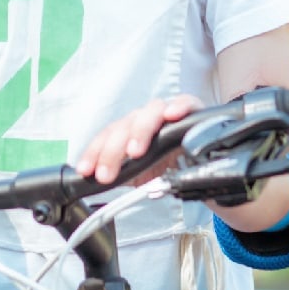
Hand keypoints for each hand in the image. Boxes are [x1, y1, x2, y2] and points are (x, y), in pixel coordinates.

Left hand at [76, 94, 204, 185]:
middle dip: (112, 152)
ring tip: (135, 151)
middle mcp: (144, 120)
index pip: (107, 137)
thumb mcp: (144, 177)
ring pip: (149, 114)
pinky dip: (178, 106)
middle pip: (124, 127)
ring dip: (140, 131)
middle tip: (106, 174)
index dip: (95, 152)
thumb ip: (127, 177)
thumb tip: (102, 187)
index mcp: (128, 132)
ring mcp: (166, 113)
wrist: (203, 160)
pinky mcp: (191, 109)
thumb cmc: (169, 165)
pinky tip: (171, 115)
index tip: (84, 170)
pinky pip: (185, 103)